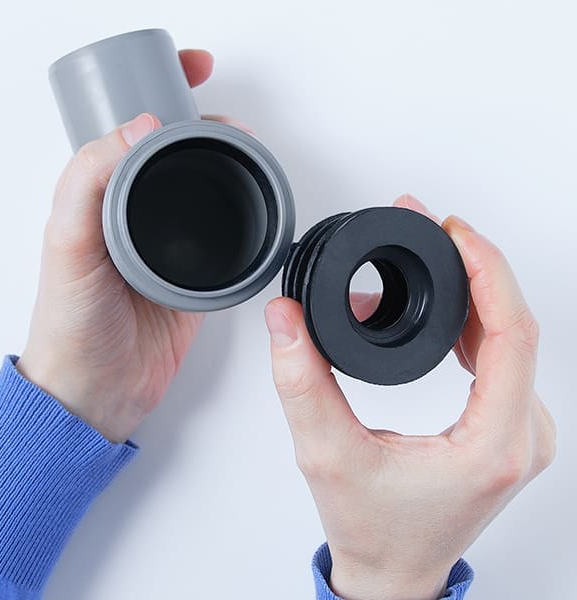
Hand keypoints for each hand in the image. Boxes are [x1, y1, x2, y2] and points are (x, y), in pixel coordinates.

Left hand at [17, 50, 216, 443]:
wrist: (101, 390)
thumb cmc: (74, 328)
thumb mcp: (67, 247)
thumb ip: (89, 184)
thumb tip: (137, 128)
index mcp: (100, 199)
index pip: (132, 127)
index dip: (163, 87)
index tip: (195, 67)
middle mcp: (134, 216)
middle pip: (175, 153)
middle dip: (207, 123)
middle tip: (231, 117)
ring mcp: (168, 246)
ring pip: (203, 190)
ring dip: (229, 164)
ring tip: (251, 152)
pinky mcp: (196, 276)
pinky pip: (224, 237)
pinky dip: (242, 216)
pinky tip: (254, 207)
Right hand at [264, 195, 555, 599]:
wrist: (393, 571)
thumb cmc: (372, 529)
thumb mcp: (325, 453)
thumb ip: (300, 380)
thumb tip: (285, 317)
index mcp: (493, 444)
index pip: (512, 334)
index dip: (486, 270)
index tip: (454, 231)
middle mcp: (521, 436)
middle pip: (515, 325)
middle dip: (474, 266)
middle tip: (434, 227)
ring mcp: (520, 432)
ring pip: (512, 338)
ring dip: (474, 290)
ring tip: (436, 255)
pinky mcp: (506, 427)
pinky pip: (505, 358)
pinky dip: (476, 321)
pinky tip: (449, 303)